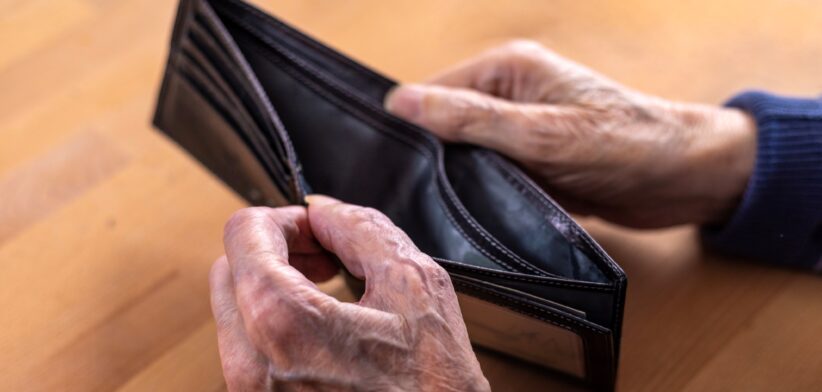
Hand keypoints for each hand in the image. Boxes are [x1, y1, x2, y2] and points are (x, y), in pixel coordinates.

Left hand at [209, 195, 489, 390]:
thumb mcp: (416, 287)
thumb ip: (362, 230)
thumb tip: (326, 212)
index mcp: (281, 322)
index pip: (243, 233)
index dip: (283, 218)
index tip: (315, 229)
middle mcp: (250, 364)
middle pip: (228, 270)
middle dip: (275, 250)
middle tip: (323, 255)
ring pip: (234, 311)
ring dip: (274, 287)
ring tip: (327, 291)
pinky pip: (247, 350)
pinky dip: (275, 325)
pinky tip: (321, 327)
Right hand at [385, 40, 756, 227]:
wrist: (687, 179)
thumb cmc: (628, 144)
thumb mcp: (542, 134)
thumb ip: (472, 119)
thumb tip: (401, 103)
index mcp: (507, 70)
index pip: (432, 93)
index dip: (413, 129)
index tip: (398, 169)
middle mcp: (509, 94)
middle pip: (444, 126)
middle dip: (436, 161)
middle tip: (425, 197)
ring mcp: (521, 130)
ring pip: (465, 157)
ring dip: (462, 182)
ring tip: (457, 209)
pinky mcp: (532, 162)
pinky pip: (491, 179)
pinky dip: (486, 197)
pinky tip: (482, 215)